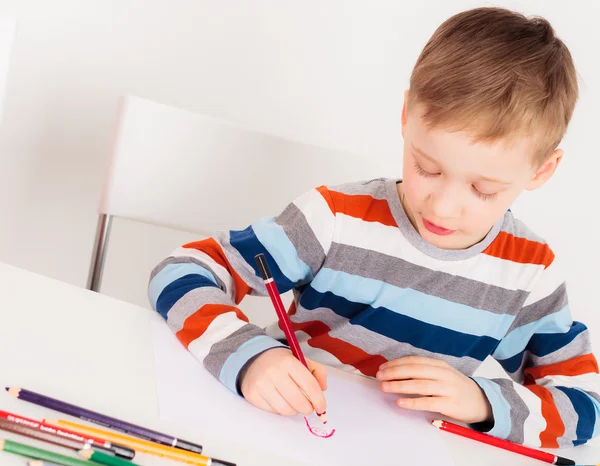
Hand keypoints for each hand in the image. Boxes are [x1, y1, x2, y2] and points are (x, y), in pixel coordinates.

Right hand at [239, 348, 327, 416]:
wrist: (254, 358)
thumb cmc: (281, 362)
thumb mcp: (300, 359)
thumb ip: (317, 371)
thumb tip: (323, 388)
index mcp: (288, 362)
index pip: (309, 385)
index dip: (319, 400)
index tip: (322, 407)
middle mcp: (274, 372)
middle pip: (298, 401)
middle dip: (307, 408)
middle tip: (308, 407)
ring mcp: (261, 384)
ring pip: (286, 410)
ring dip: (294, 410)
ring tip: (294, 403)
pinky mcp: (252, 395)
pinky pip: (273, 411)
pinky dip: (280, 410)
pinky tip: (280, 400)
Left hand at [376, 356, 491, 423]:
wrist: (481, 402)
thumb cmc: (455, 387)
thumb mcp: (442, 374)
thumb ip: (424, 372)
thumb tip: (396, 371)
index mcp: (439, 364)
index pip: (414, 361)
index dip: (396, 363)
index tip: (382, 368)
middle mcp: (444, 374)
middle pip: (415, 370)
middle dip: (394, 372)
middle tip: (379, 376)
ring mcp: (448, 389)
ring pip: (420, 385)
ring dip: (399, 385)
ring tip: (384, 387)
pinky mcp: (450, 404)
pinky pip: (428, 402)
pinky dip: (412, 402)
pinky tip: (400, 402)